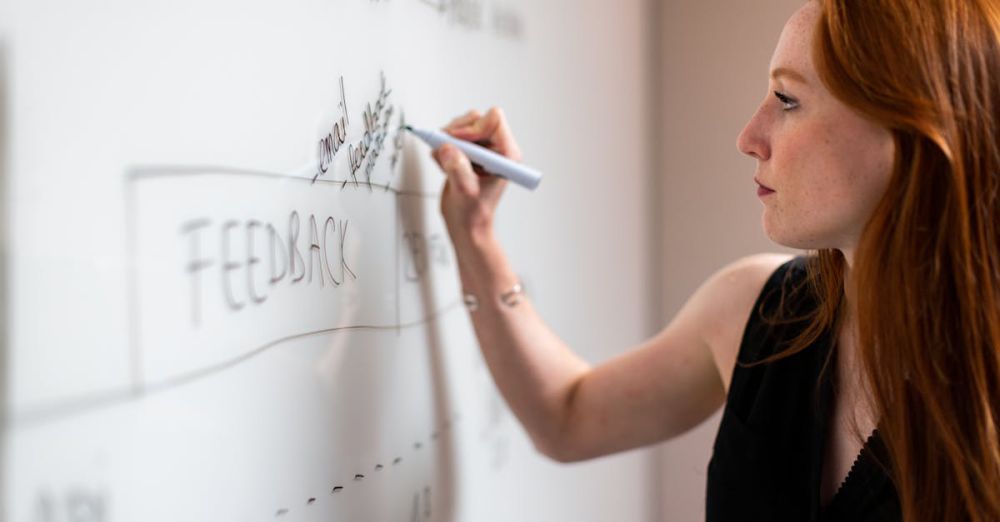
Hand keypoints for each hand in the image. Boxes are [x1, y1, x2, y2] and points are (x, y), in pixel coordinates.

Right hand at [432, 107, 522, 242]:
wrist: (466, 225)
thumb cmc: (474, 214)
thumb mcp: (465, 192)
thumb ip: (457, 169)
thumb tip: (447, 148)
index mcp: (506, 155)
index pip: (494, 120)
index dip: (472, 127)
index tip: (457, 141)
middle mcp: (496, 149)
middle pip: (476, 119)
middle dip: (457, 132)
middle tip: (445, 148)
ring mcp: (482, 150)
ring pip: (462, 125)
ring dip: (448, 139)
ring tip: (444, 161)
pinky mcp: (468, 153)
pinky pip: (452, 137)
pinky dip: (442, 147)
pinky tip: (443, 164)